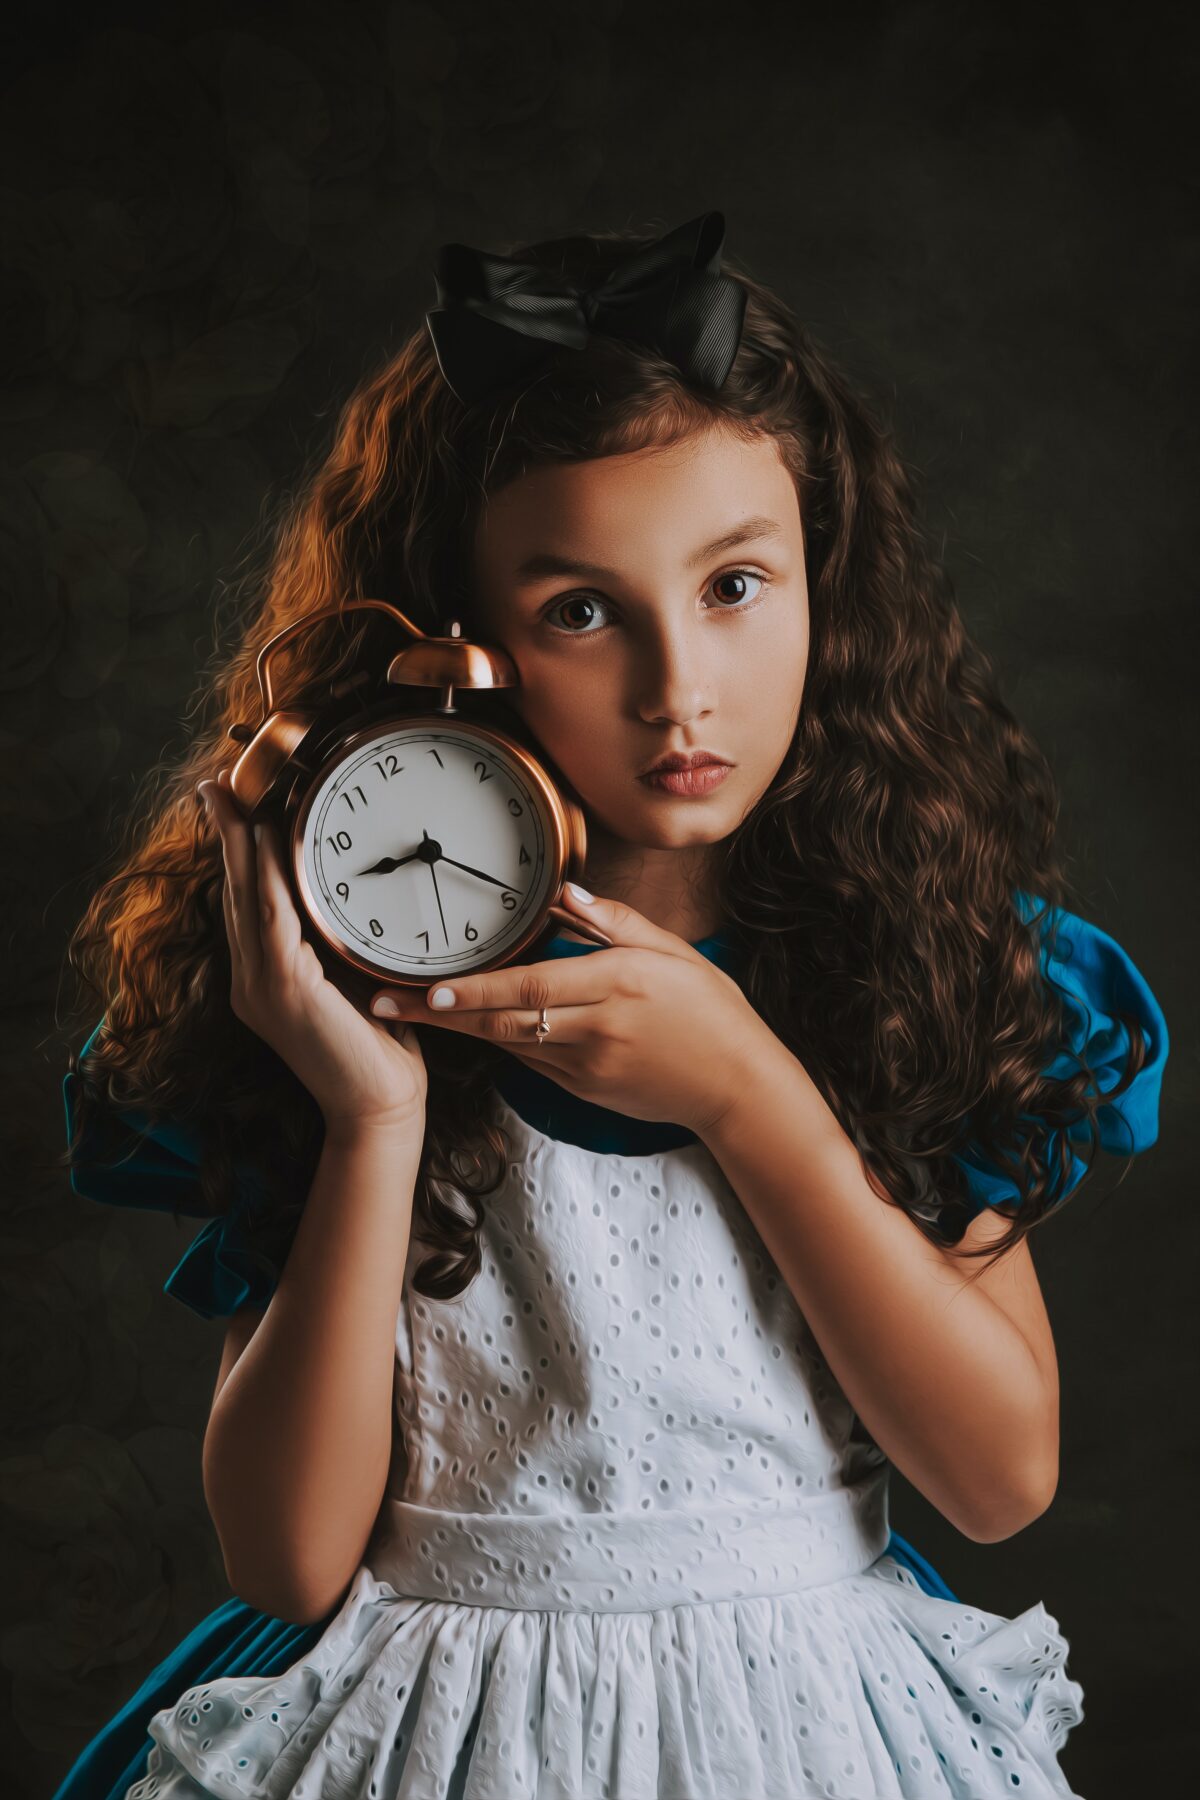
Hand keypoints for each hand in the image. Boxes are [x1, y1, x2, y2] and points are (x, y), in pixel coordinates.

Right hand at [199, 768, 427, 1138]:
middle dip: (225, 836)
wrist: (379, 1108)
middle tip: (218, 786)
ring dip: (238, 846)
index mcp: (265, 979)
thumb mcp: (357, 985)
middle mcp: (252, 981)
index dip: (236, 855)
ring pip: (245, 900)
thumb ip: (342, 947)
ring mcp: (261, 988)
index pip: (245, 904)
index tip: (233, 808)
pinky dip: (264, 879)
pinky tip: (261, 845)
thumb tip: (354, 901)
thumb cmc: (378, 1051)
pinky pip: (270, 921)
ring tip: (233, 800)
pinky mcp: (282, 992)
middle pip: (232, 893)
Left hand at [368, 885, 765, 1135]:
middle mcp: (598, 1027)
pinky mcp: (586, 1090)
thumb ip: (615, 922)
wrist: (738, 1086)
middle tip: (386, 1001)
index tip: (434, 988)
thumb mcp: (673, 952)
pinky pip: (532, 1062)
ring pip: (510, 1045)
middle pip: (504, 1021)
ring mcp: (588, 1066)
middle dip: (442, 1013)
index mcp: (619, 984)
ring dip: (460, 1029)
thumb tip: (565, 894)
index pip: (534, 986)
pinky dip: (501, 1043)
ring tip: (409, 1011)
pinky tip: (471, 1028)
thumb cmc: (711, 1011)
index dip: (478, 990)